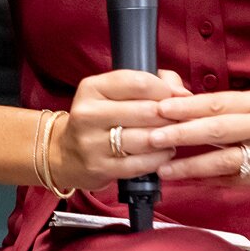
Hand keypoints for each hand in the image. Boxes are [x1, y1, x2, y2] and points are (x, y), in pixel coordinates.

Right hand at [52, 69, 190, 190]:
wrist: (66, 153)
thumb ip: (153, 82)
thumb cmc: (102, 116)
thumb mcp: (116, 91)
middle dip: (169, 115)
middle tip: (181, 118)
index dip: (164, 89)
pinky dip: (159, 158)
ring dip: (166, 137)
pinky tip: (164, 152)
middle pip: (145, 111)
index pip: (138, 82)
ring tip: (173, 135)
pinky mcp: (99, 168)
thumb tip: (182, 93)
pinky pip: (140, 163)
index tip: (177, 97)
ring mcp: (91, 143)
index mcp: (92, 88)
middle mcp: (88, 113)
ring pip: (145, 139)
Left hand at [148, 90, 249, 203]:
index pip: (218, 102)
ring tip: (163, 168)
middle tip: (153, 136)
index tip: (160, 107)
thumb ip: (229, 109)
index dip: (188, 105)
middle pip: (218, 128)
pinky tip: (186, 182)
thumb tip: (182, 103)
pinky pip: (232, 180)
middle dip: (182, 132)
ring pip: (223, 159)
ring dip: (190, 164)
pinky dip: (207, 182)